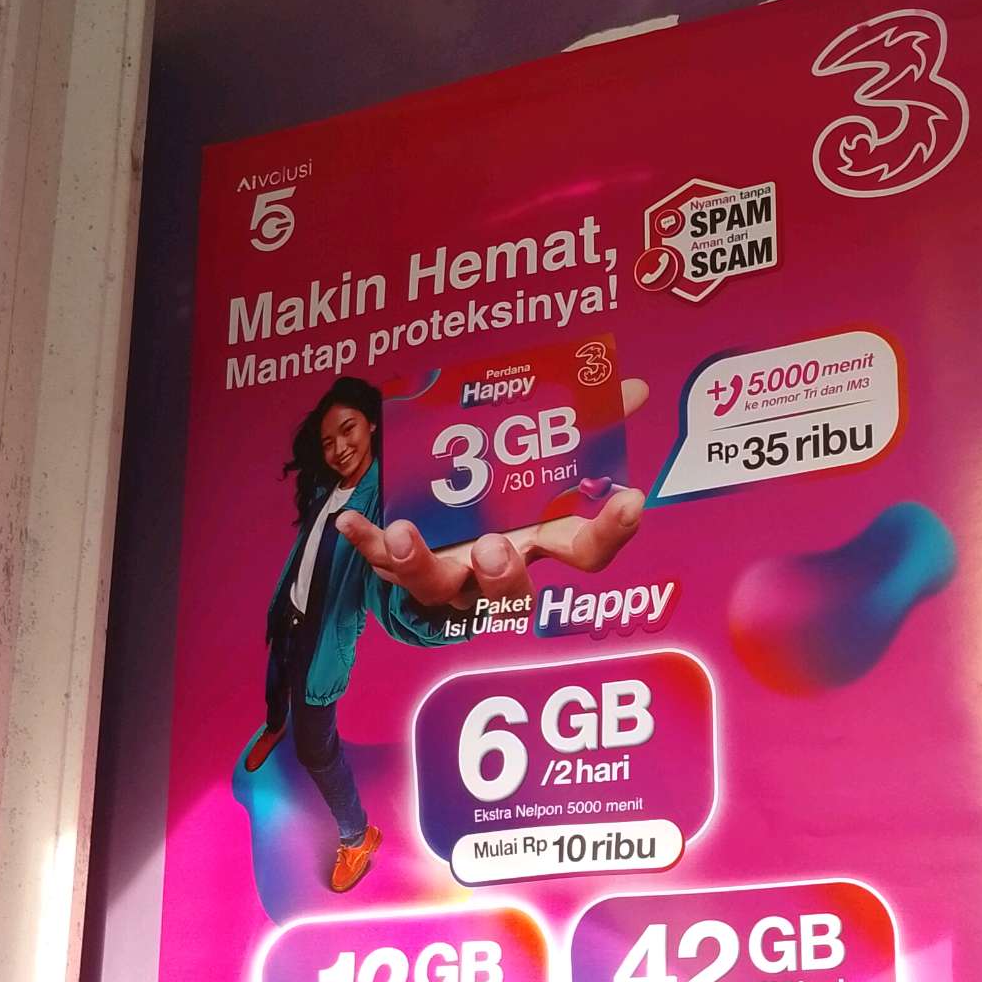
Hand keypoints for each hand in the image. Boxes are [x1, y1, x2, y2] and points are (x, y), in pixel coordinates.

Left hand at [336, 379, 647, 610]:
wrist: (439, 498)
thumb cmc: (502, 481)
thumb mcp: (541, 447)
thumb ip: (585, 419)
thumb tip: (632, 386)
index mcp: (541, 540)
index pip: (588, 552)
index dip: (612, 531)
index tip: (630, 498)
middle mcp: (498, 566)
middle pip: (511, 596)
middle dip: (501, 576)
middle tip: (491, 546)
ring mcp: (450, 573)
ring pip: (438, 590)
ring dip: (420, 564)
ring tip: (405, 532)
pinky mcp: (406, 566)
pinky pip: (382, 563)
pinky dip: (366, 543)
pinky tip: (348, 520)